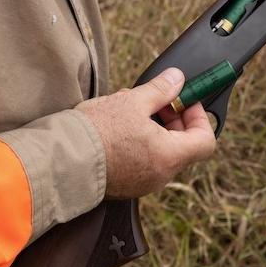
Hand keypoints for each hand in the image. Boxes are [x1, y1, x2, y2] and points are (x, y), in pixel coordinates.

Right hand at [75, 69, 215, 199]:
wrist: (60, 161)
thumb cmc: (95, 133)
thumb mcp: (132, 101)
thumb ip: (161, 91)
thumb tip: (177, 79)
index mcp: (169, 156)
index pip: (205, 140)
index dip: (199, 117)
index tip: (185, 101)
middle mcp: (160, 176)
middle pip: (183, 146)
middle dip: (174, 120)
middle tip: (158, 101)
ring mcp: (143, 184)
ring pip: (161, 153)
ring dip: (155, 130)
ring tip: (131, 110)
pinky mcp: (125, 186)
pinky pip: (143, 163)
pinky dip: (139, 144)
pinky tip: (118, 127)